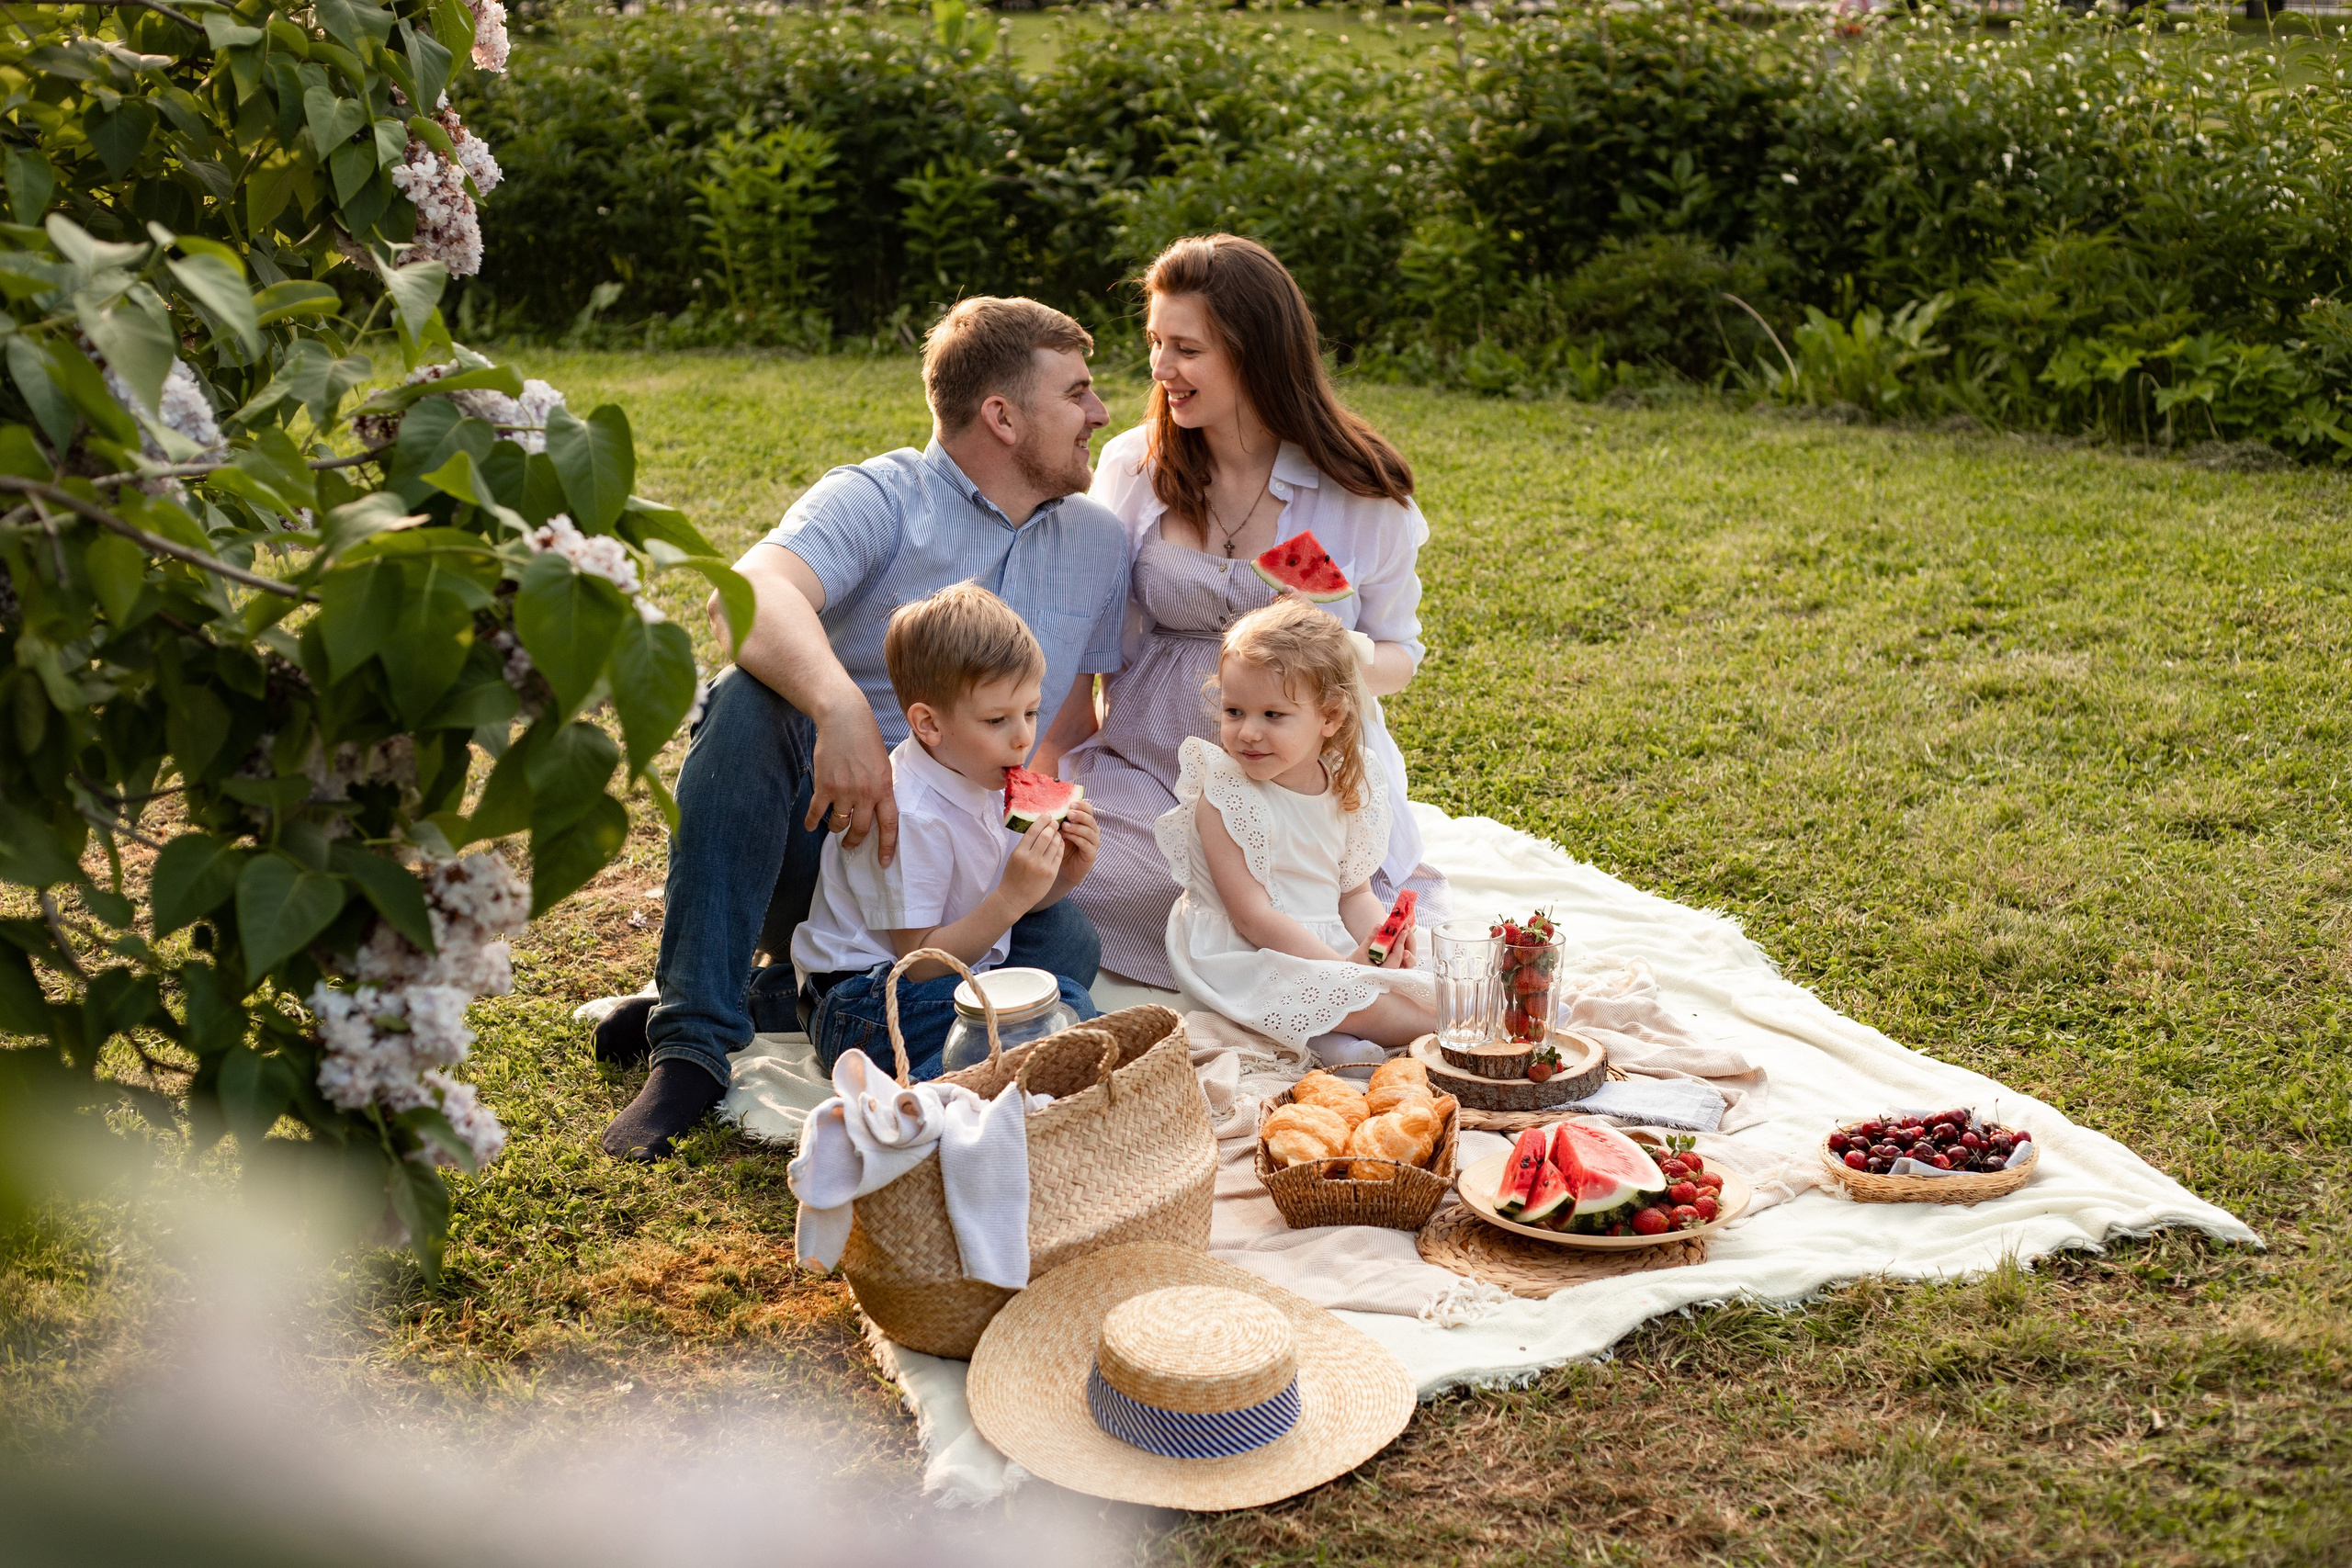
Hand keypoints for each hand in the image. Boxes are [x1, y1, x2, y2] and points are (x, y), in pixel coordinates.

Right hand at [805, 702, 897, 865]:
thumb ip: (881, 789)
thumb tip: (878, 811)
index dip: (887, 846)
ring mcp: (844, 790)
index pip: (888, 824)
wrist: (845, 720)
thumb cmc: (867, 741)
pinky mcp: (824, 785)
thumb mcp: (884, 765)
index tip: (884, 862)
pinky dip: (813, 822)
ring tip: (835, 828)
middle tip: (851, 845)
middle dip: (855, 842)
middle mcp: (865, 793)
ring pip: (839, 823)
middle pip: (860, 829)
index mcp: (884, 788)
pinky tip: (810, 826)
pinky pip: (818, 812)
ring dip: (836, 829)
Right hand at [996, 816, 1065, 910]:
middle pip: (1046, 835)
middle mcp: (1031, 859)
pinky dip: (1060, 846)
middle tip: (1055, 822)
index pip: (1033, 831)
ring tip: (1057, 832)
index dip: (1042, 821)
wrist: (1014, 898)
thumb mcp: (1014, 857)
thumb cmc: (1012, 875)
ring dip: (1058, 835)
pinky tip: (1059, 843)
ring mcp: (1043, 867)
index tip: (1047, 815)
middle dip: (1052, 826)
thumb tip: (1039, 827)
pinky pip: (1059, 855)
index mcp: (1019, 853)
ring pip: (1055, 844)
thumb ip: (1026, 844)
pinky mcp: (1051, 873)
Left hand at [1054, 799, 1098, 882]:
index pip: (1088, 809)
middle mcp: (1093, 830)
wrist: (1066, 868)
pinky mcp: (1092, 853)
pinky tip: (1066, 836)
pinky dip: (1076, 838)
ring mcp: (1094, 842)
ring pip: (1088, 831)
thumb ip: (1060, 820)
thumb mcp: (1061, 831)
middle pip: (1090, 818)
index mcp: (1087, 822)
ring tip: (1064, 826)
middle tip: (1068, 814)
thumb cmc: (1062, 846)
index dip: (1081, 805)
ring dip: (1076, 827)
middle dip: (1079, 815)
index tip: (1070, 804)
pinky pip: (1085, 843)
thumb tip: (1050, 808)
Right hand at [1353, 920, 1415, 968]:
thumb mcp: (1361, 951)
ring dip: (1405, 944)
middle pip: (1404, 958)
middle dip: (1405, 942)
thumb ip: (1371, 938)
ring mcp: (1394, 971)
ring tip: (1404, 930)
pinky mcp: (1393, 967)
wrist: (1352, 972)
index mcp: (1384, 973)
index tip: (1403, 931)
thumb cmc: (1355, 964)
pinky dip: (1401, 946)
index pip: (1396, 956)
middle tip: (1405, 928)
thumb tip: (1379, 925)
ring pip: (1405, 958)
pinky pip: (1400, 956)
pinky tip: (1401, 935)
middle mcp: (1392, 974)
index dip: (1400, 942)